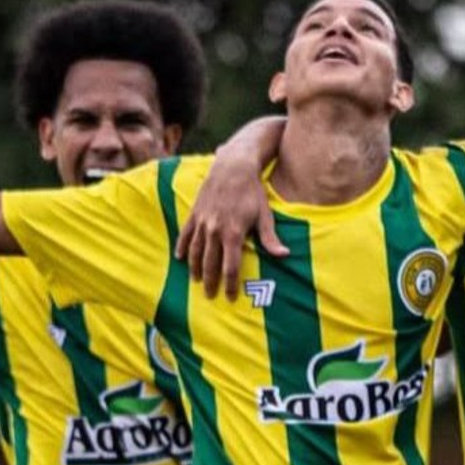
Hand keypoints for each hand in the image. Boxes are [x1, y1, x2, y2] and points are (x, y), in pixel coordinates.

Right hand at [175, 149, 288, 300]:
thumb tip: (284, 255)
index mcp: (234, 233)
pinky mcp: (195, 213)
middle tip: (210, 296)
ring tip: (196, 281)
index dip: (230, 284)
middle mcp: (215, 230)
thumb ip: (270, 238)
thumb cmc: (252, 192)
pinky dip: (182, 247)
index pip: (230, 267)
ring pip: (196, 251)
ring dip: (195, 268)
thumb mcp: (265, 215)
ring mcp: (203, 222)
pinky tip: (180, 259)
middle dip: (210, 282)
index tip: (230, 297)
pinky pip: (185, 234)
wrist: (233, 167)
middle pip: (211, 263)